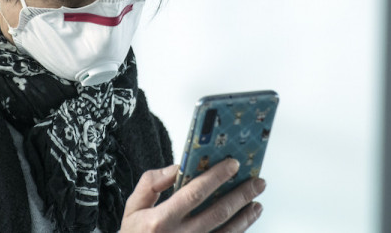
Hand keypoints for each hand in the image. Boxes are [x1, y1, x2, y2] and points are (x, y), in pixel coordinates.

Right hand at [121, 158, 265, 231]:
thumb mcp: (133, 207)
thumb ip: (152, 183)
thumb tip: (178, 167)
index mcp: (161, 220)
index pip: (195, 193)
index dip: (216, 177)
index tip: (233, 164)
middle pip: (218, 213)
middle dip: (241, 195)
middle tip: (257, 182)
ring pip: (227, 232)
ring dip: (245, 216)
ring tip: (257, 202)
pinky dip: (238, 232)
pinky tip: (245, 221)